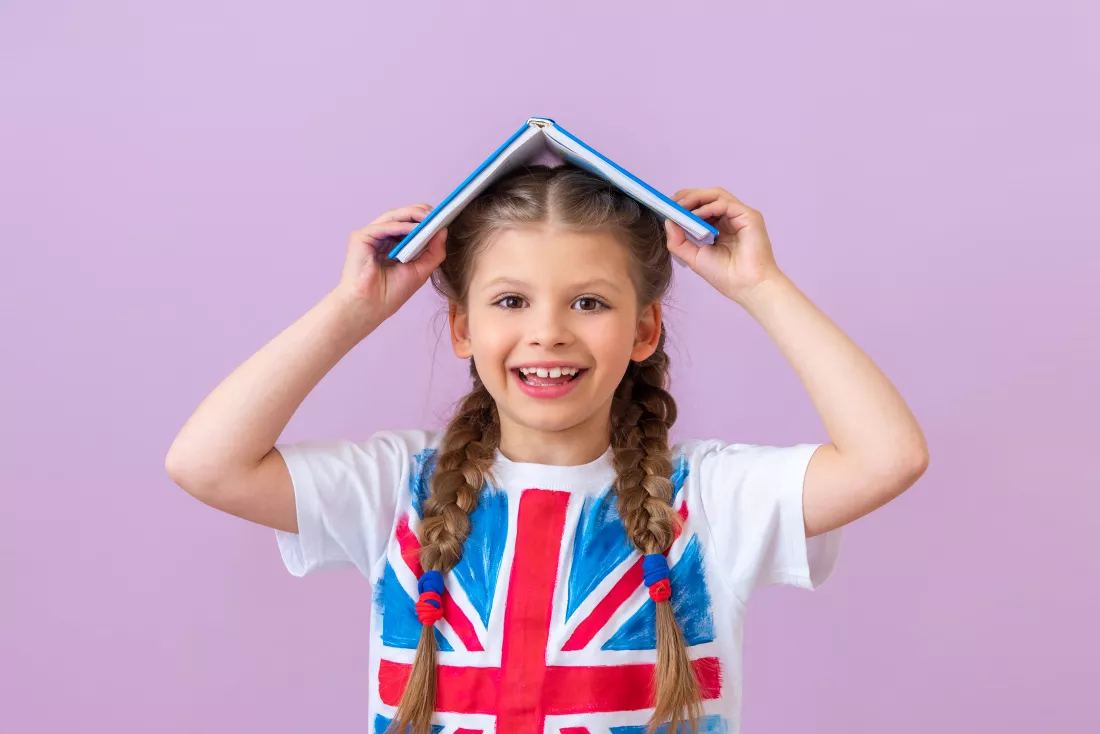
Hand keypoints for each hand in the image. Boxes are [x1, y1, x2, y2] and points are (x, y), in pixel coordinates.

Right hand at [333, 203, 447, 322]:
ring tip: (430, 218)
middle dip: (421, 213)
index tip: (444, 217)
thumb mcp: (421, 270)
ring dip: (413, 215)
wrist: (371, 307)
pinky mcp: (361, 237)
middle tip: (439, 214)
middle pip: (402, 216)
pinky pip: (383, 227)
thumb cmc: (391, 293)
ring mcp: (370, 236)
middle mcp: (381, 237)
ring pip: (393, 216)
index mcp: (393, 244)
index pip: (410, 224)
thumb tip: (444, 230)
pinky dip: (400, 226)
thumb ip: (434, 251)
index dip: (425, 220)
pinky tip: (414, 229)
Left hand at [665, 187, 783, 304]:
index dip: (685, 205)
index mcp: (721, 228)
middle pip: (708, 197)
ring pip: (716, 195)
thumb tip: (668, 221)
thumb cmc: (726, 276)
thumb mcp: (694, 257)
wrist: (747, 287)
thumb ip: (678, 241)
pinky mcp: (749, 216)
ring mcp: (740, 216)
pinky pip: (725, 203)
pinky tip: (695, 215)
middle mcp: (731, 219)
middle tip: (670, 202)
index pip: (702, 208)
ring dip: (695, 198)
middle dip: (687, 197)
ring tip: (680, 207)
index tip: (667, 207)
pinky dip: (708, 207)